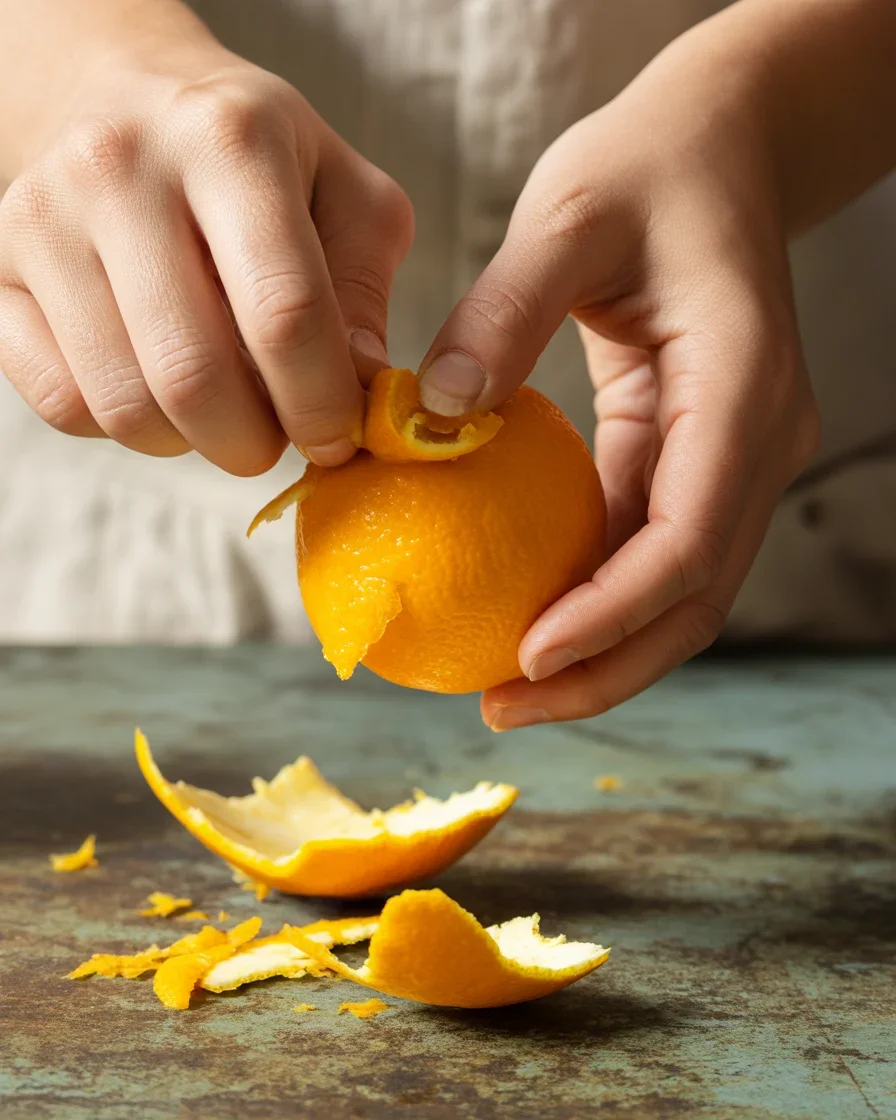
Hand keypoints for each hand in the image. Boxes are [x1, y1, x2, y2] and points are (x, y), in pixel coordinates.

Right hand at [0, 38, 412, 472]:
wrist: (125, 96)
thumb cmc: (255, 157)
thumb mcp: (346, 192)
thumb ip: (364, 290)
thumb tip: (363, 392)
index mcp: (230, 142)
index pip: (284, 312)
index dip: (320, 403)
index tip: (338, 438)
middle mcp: (120, 170)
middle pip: (193, 374)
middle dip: (253, 442)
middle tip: (278, 439)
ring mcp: (44, 220)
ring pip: (123, 404)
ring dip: (190, 442)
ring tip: (223, 411)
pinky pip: (62, 404)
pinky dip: (122, 427)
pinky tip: (158, 391)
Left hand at [417, 24, 819, 726]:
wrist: (720, 149)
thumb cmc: (648, 169)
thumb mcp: (567, 216)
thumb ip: (502, 313)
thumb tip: (431, 417)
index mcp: (741, 386)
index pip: (691, 536)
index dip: (614, 612)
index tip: (527, 658)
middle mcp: (756, 439)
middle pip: (697, 596)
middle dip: (607, 669)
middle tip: (499, 707)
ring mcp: (734, 456)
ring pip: (681, 591)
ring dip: (603, 650)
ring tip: (505, 686)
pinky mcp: (697, 457)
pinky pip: (650, 548)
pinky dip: (595, 595)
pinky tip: (524, 612)